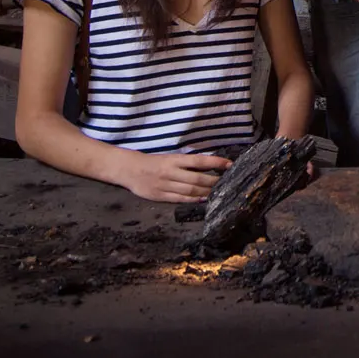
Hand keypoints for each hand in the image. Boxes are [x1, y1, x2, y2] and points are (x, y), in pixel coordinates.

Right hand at [117, 151, 231, 202]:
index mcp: (173, 160)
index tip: (229, 164)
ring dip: (206, 192)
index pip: (198, 161)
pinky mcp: (159, 196)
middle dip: (214, 182)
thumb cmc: (154, 162)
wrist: (129, 169)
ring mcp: (165, 185)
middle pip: (197, 179)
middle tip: (228, 183)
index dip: (215, 162)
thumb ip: (186, 163)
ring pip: (190, 190)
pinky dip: (193, 200)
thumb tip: (209, 165)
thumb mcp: (170, 157)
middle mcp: (170, 172)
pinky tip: (203, 199)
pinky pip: (180, 199)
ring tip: (219, 192)